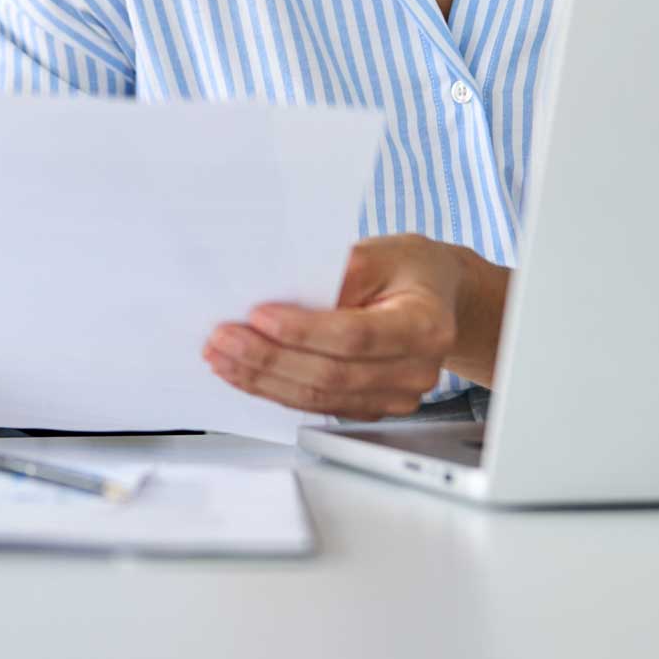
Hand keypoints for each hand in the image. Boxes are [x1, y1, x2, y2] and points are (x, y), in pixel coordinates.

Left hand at [202, 235, 507, 419]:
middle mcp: (417, 369)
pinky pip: (320, 406)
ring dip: (263, 380)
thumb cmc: (405, 268)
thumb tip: (276, 289)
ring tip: (223, 357)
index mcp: (425, 325)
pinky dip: (278, 390)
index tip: (258, 315)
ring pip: (320, 399)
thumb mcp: (376, 252)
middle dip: (268, 359)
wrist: (435, 294)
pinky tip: (247, 373)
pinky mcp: (373, 406)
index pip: (355, 336)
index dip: (303, 330)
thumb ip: (333, 273)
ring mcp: (396, 396)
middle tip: (223, 339)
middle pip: (332, 375)